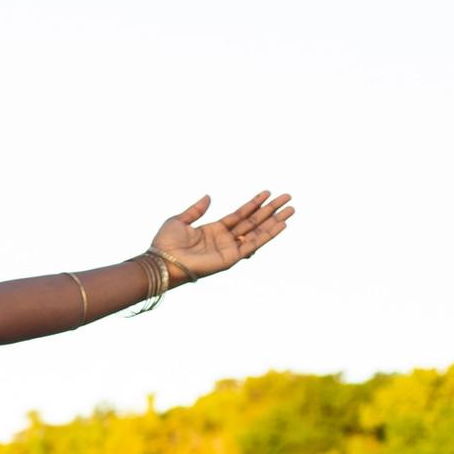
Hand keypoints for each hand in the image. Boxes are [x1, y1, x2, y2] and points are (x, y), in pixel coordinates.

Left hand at [149, 190, 293, 280]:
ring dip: (275, 221)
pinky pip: (253, 244)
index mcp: (213, 230)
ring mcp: (229, 249)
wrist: (162, 261)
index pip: (240, 215)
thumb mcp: (180, 220)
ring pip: (257, 232)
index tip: (267, 193)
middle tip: (287, 198)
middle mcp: (224, 240)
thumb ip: (196, 210)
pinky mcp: (231, 258)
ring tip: (290, 209)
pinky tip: (281, 225)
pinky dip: (268, 235)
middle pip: (253, 222)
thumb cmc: (166, 243)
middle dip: (270, 210)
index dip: (254, 204)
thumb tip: (209, 196)